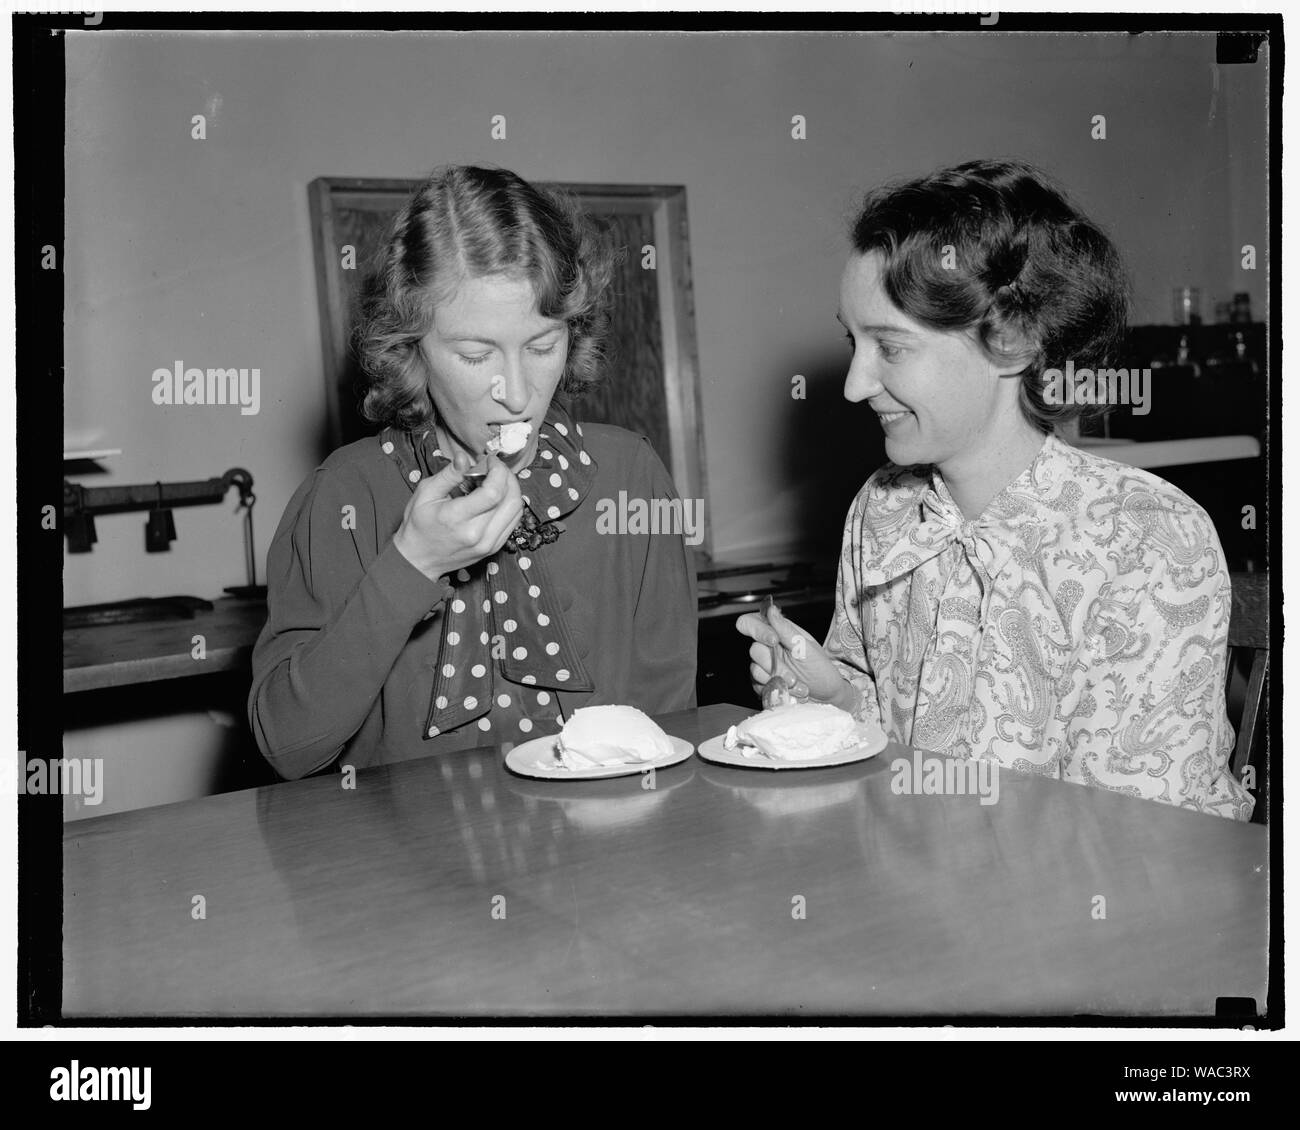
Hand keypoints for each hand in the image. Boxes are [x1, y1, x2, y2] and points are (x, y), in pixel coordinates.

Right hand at [393, 454, 524, 580]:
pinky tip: (497, 496)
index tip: (490, 460)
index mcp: (457, 518)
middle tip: (494, 467)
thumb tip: (465, 457)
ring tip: (496, 480)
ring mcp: (488, 543)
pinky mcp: (494, 547)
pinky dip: (510, 504)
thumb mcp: (425, 493)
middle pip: (510, 499)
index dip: (498, 471)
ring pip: (516, 510)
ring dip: (511, 489)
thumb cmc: (419, 525)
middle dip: (507, 476)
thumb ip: (448, 474)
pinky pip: (513, 521)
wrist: (420, 559)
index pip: (493, 492)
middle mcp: (477, 534)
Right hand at [735, 604, 858, 712]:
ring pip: (755, 671)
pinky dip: (776, 691)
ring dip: (778, 681)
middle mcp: (768, 648)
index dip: (757, 630)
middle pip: (754, 650)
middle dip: (775, 666)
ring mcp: (764, 666)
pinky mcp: (763, 683)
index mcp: (777, 633)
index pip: (751, 623)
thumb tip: (771, 609)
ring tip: (798, 686)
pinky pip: (758, 686)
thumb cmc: (820, 669)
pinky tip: (792, 693)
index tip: (774, 640)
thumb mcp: (806, 648)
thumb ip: (786, 629)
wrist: (827, 695)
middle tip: (794, 676)